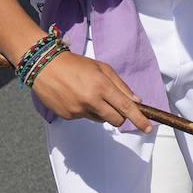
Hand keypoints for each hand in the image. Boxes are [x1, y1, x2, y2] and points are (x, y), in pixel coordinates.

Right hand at [30, 51, 153, 132]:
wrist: (45, 66)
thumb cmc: (76, 64)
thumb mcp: (102, 68)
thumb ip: (121, 85)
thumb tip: (137, 101)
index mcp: (102, 86)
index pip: (126, 107)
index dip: (139, 119)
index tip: (148, 128)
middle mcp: (91, 101)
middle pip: (116, 120)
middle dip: (120, 117)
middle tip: (114, 105)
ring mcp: (78, 110)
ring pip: (100, 119)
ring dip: (101, 111)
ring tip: (88, 94)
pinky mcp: (68, 116)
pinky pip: (84, 117)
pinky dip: (85, 110)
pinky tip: (75, 97)